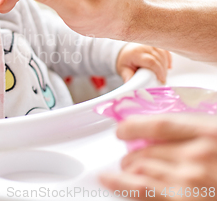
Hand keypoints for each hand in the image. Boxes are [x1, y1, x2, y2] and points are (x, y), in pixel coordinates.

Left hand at [100, 114, 216, 199]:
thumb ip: (193, 133)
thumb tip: (161, 132)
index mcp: (208, 134)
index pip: (159, 124)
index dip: (133, 126)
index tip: (123, 129)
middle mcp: (196, 156)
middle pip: (146, 149)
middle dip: (131, 153)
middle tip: (129, 155)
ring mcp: (188, 181)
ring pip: (139, 169)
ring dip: (128, 168)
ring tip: (126, 168)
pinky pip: (140, 190)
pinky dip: (119, 183)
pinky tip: (108, 179)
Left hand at [116, 43, 171, 82]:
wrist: (126, 50)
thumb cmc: (125, 60)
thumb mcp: (123, 69)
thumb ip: (128, 76)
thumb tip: (131, 85)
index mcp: (136, 52)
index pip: (151, 61)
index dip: (158, 71)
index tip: (161, 80)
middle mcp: (144, 46)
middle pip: (159, 58)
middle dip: (162, 71)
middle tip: (162, 80)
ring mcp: (151, 44)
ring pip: (163, 55)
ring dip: (165, 66)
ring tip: (162, 75)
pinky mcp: (157, 45)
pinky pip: (166, 52)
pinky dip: (168, 60)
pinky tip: (168, 67)